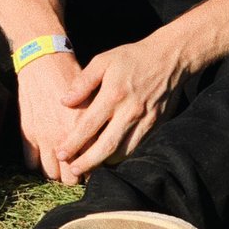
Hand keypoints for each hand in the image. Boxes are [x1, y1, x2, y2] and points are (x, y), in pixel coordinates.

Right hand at [16, 51, 86, 184]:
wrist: (44, 60)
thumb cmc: (71, 73)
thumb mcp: (93, 92)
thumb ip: (98, 119)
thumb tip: (107, 137)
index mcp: (83, 127)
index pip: (91, 162)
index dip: (93, 168)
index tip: (93, 165)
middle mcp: (63, 136)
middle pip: (70, 177)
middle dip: (75, 176)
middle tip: (78, 169)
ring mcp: (44, 137)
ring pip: (50, 173)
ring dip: (56, 173)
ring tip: (61, 166)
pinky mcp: (28, 133)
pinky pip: (31, 163)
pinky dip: (37, 164)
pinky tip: (44, 156)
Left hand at [55, 36, 185, 176]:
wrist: (168, 58)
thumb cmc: (132, 58)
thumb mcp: (104, 61)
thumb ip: (83, 81)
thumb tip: (64, 101)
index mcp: (114, 94)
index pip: (89, 125)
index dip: (73, 142)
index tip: (61, 153)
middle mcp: (130, 111)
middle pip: (105, 147)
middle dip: (87, 162)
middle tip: (73, 170)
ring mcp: (145, 121)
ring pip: (123, 152)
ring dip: (104, 163)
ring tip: (89, 167)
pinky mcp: (156, 126)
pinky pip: (137, 148)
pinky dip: (122, 157)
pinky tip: (110, 158)